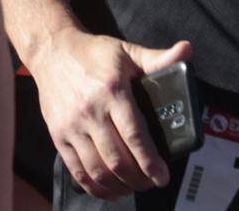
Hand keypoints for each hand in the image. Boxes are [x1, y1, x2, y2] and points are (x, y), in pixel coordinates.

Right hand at [33, 29, 191, 199]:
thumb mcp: (127, 51)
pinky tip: (111, 188)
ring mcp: (71, 125)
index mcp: (111, 91)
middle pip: (118, 159)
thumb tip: (187, 50)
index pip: (135, 135)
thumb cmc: (92, 53)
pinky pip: (77, 169)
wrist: (51, 50)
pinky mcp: (57, 134)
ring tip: (135, 185)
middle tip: (152, 181)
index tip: (163, 176)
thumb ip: (158, 58)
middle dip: (140, 179)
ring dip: (120, 185)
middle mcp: (89, 111)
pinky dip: (96, 186)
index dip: (151, 162)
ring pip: (98, 169)